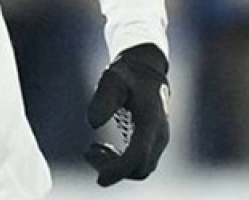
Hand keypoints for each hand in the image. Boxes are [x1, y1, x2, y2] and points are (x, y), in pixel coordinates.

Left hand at [84, 43, 169, 186]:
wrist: (145, 69)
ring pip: (140, 168)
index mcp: (152, 120)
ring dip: (116, 166)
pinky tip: (101, 149)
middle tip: (89, 152)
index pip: (138, 154)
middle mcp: (159, 134)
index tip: (99, 179)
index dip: (119, 169)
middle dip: (113, 169)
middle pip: (140, 168)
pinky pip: (139, 163)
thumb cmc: (126, 74)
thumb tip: (93, 123)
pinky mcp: (152, 142)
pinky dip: (120, 163)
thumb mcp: (112, 80)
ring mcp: (158, 140)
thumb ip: (103, 99)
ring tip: (92, 150)